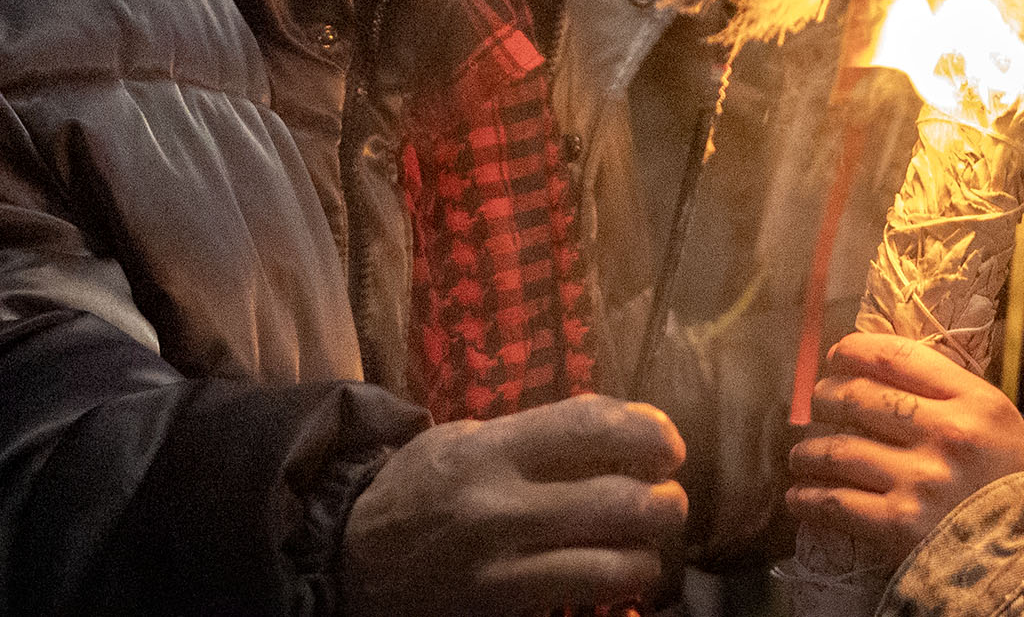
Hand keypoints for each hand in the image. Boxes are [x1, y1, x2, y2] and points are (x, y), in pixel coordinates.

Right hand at [338, 394, 686, 615]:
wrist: (351, 561)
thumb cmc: (419, 488)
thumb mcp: (464, 439)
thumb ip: (535, 434)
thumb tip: (620, 429)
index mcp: (489, 451)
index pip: (588, 426)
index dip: (645, 430)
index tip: (670, 443)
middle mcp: (498, 511)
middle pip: (615, 502)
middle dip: (663, 502)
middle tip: (671, 498)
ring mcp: (500, 573)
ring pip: (609, 568)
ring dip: (647, 556)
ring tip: (650, 547)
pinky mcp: (500, 614)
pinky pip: (577, 604)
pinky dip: (610, 593)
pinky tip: (616, 579)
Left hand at [782, 334, 1023, 568]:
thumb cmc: (1010, 485)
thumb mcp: (996, 422)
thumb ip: (948, 393)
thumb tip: (881, 369)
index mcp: (973, 400)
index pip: (897, 356)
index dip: (854, 350)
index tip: (837, 356)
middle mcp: (945, 433)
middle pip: (859, 397)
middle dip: (825, 398)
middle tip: (816, 404)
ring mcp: (920, 480)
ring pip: (839, 449)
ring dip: (809, 451)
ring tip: (802, 455)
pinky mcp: (899, 524)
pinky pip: (836, 502)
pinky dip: (808, 497)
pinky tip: (799, 496)